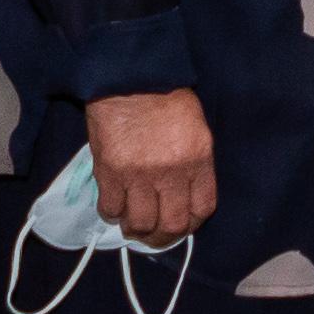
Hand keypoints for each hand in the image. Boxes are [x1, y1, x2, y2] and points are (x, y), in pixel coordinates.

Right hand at [82, 88, 217, 245]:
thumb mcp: (196, 128)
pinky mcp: (110, 172)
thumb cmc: (166, 97)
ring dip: (136, 230)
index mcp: (198, 160)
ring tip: (131, 224)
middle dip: (164, 238)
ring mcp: (139, 175)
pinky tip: (114, 205)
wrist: (130, 76)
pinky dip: (112, 213)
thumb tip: (184, 194)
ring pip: (140, 223)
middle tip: (154, 236)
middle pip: (172, 224)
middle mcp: (171, 173)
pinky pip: (111, 208)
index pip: (202, 209)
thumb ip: (193, 163)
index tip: (183, 224)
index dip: (192, 223)